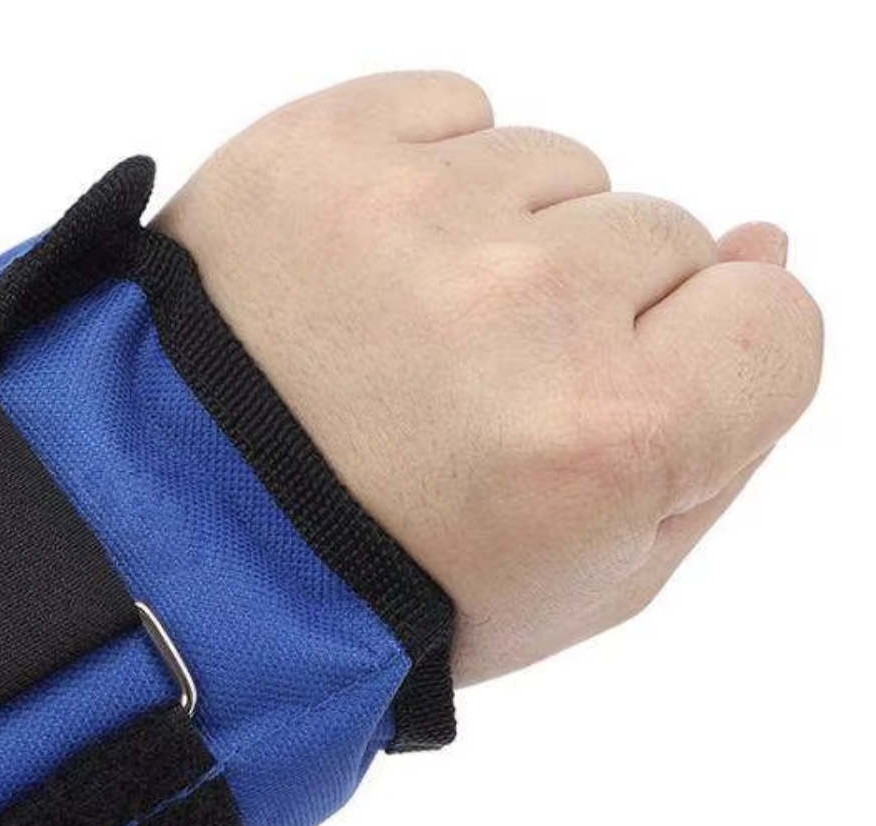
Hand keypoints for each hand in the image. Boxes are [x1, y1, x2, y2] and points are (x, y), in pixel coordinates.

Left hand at [154, 71, 823, 685]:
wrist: (178, 539)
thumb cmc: (384, 582)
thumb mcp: (586, 580)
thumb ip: (722, 434)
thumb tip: (762, 250)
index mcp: (607, 436)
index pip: (773, 320)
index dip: (694, 370)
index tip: (601, 410)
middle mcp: (523, 304)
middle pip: (664, 236)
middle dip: (588, 315)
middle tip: (468, 401)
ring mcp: (413, 213)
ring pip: (554, 171)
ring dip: (500, 245)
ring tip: (396, 344)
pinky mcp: (319, 148)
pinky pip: (452, 115)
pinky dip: (426, 182)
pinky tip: (363, 277)